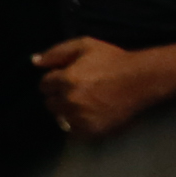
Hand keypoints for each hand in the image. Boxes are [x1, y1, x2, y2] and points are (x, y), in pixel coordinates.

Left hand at [32, 36, 166, 139]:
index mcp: (65, 79)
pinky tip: (90, 114)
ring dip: (68, 111)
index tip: (67, 79)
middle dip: (59, 97)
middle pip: (50, 104)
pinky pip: (73, 131)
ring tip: (84, 103)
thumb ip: (56, 52)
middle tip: (77, 91)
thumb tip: (33, 62)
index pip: (44, 86)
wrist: (142, 79)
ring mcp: (80, 117)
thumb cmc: (113, 60)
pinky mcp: (91, 130)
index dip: (55, 81)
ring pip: (60, 118)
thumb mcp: (85, 46)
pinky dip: (78, 124)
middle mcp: (69, 100)